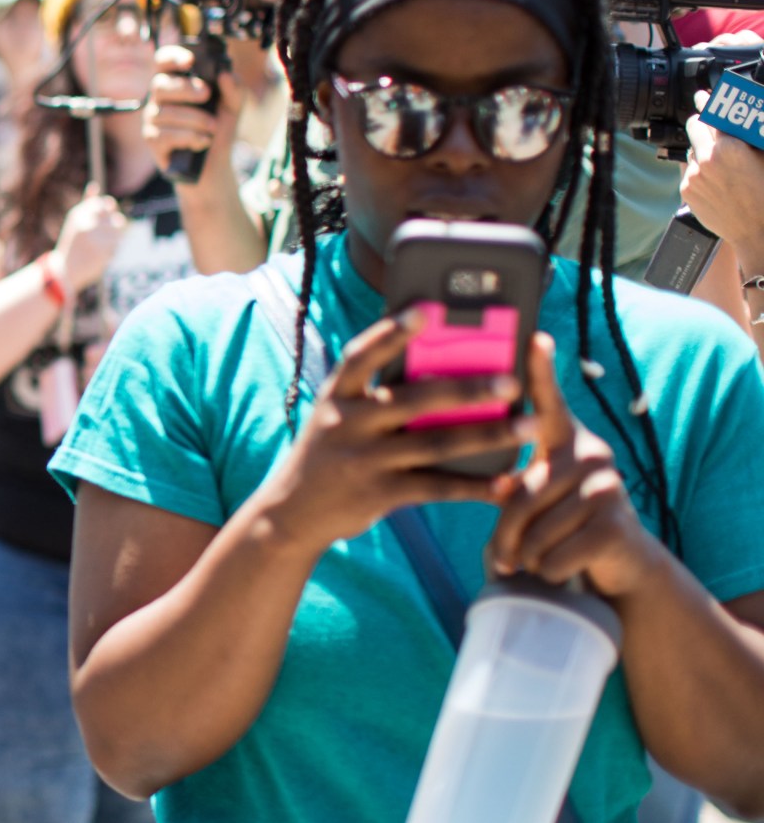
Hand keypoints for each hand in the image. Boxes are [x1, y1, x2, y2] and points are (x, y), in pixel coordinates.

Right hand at [51, 189, 129, 291]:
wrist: (64, 271)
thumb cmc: (73, 243)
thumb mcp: (75, 221)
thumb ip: (88, 204)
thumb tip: (95, 185)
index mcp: (79, 214)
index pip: (106, 205)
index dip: (110, 211)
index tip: (105, 218)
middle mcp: (87, 223)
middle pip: (117, 219)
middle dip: (116, 227)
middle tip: (106, 235)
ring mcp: (95, 238)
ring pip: (119, 234)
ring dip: (114, 240)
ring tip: (101, 247)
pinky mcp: (102, 252)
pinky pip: (116, 247)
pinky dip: (111, 252)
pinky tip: (99, 256)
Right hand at [141, 44, 248, 173]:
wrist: (216, 162)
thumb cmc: (219, 128)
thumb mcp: (234, 105)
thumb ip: (234, 87)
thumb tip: (224, 73)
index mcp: (176, 82)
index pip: (163, 61)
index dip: (172, 57)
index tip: (190, 61)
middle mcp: (159, 98)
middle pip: (160, 85)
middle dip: (186, 89)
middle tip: (207, 95)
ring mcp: (153, 120)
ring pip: (165, 113)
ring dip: (195, 119)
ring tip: (213, 127)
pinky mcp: (152, 141)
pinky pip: (165, 135)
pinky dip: (189, 137)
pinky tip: (203, 141)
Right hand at [250, 310, 530, 551]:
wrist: (291, 512)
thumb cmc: (329, 452)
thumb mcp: (337, 416)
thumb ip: (375, 395)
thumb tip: (439, 366)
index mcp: (337, 395)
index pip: (362, 355)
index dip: (392, 330)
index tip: (427, 309)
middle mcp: (347, 423)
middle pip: (415, 399)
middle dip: (468, 388)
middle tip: (513, 382)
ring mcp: (362, 460)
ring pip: (436, 443)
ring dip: (488, 435)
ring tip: (530, 426)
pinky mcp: (378, 494)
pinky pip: (436, 487)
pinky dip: (475, 485)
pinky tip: (506, 481)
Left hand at [485, 334, 666, 600]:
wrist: (618, 563)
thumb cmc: (558, 523)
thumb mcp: (535, 495)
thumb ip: (511, 482)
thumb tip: (494, 481)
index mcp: (564, 439)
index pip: (548, 401)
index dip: (540, 371)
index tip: (535, 336)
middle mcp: (590, 453)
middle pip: (521, 495)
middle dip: (505, 537)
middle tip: (502, 558)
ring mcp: (607, 486)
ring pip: (536, 531)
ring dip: (526, 557)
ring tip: (534, 561)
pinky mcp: (617, 524)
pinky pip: (556, 555)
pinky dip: (548, 571)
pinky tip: (559, 569)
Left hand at [684, 83, 763, 262]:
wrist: (758, 231)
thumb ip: (753, 137)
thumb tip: (747, 123)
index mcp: (729, 147)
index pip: (712, 115)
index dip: (708, 102)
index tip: (703, 95)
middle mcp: (706, 159)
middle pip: (694, 127)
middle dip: (702, 122)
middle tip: (710, 123)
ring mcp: (694, 176)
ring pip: (692, 150)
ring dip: (702, 148)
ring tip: (720, 157)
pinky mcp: (687, 190)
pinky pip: (690, 170)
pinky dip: (700, 169)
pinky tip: (717, 177)